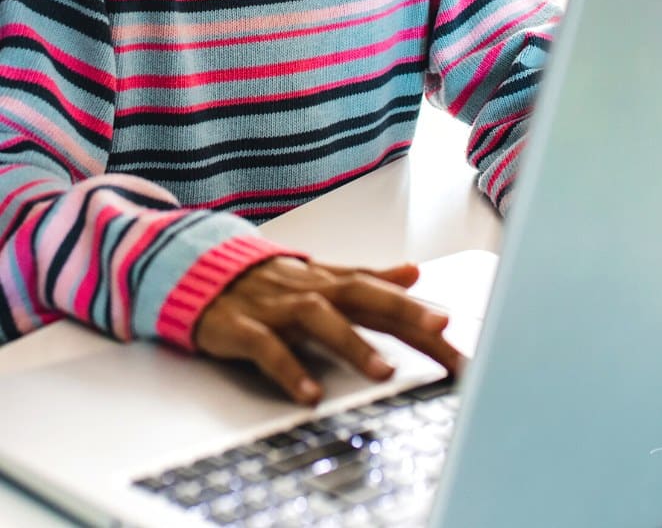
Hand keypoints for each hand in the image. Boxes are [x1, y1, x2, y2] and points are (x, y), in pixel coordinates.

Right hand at [194, 256, 459, 402]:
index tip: (457, 333)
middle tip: (441, 332)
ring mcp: (278, 307)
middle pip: (364, 296)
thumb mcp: (323, 278)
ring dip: (353, 343)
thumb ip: (369, 277)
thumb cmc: (272, 281)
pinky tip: (310, 394)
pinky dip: (289, 370)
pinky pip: (268, 349)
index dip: (422, 313)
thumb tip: (414, 271)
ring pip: (320, 319)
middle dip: (403, 312)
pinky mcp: (244, 328)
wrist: (201, 272)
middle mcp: (312, 290)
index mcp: (334, 282)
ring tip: (383, 372)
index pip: (387, 296)